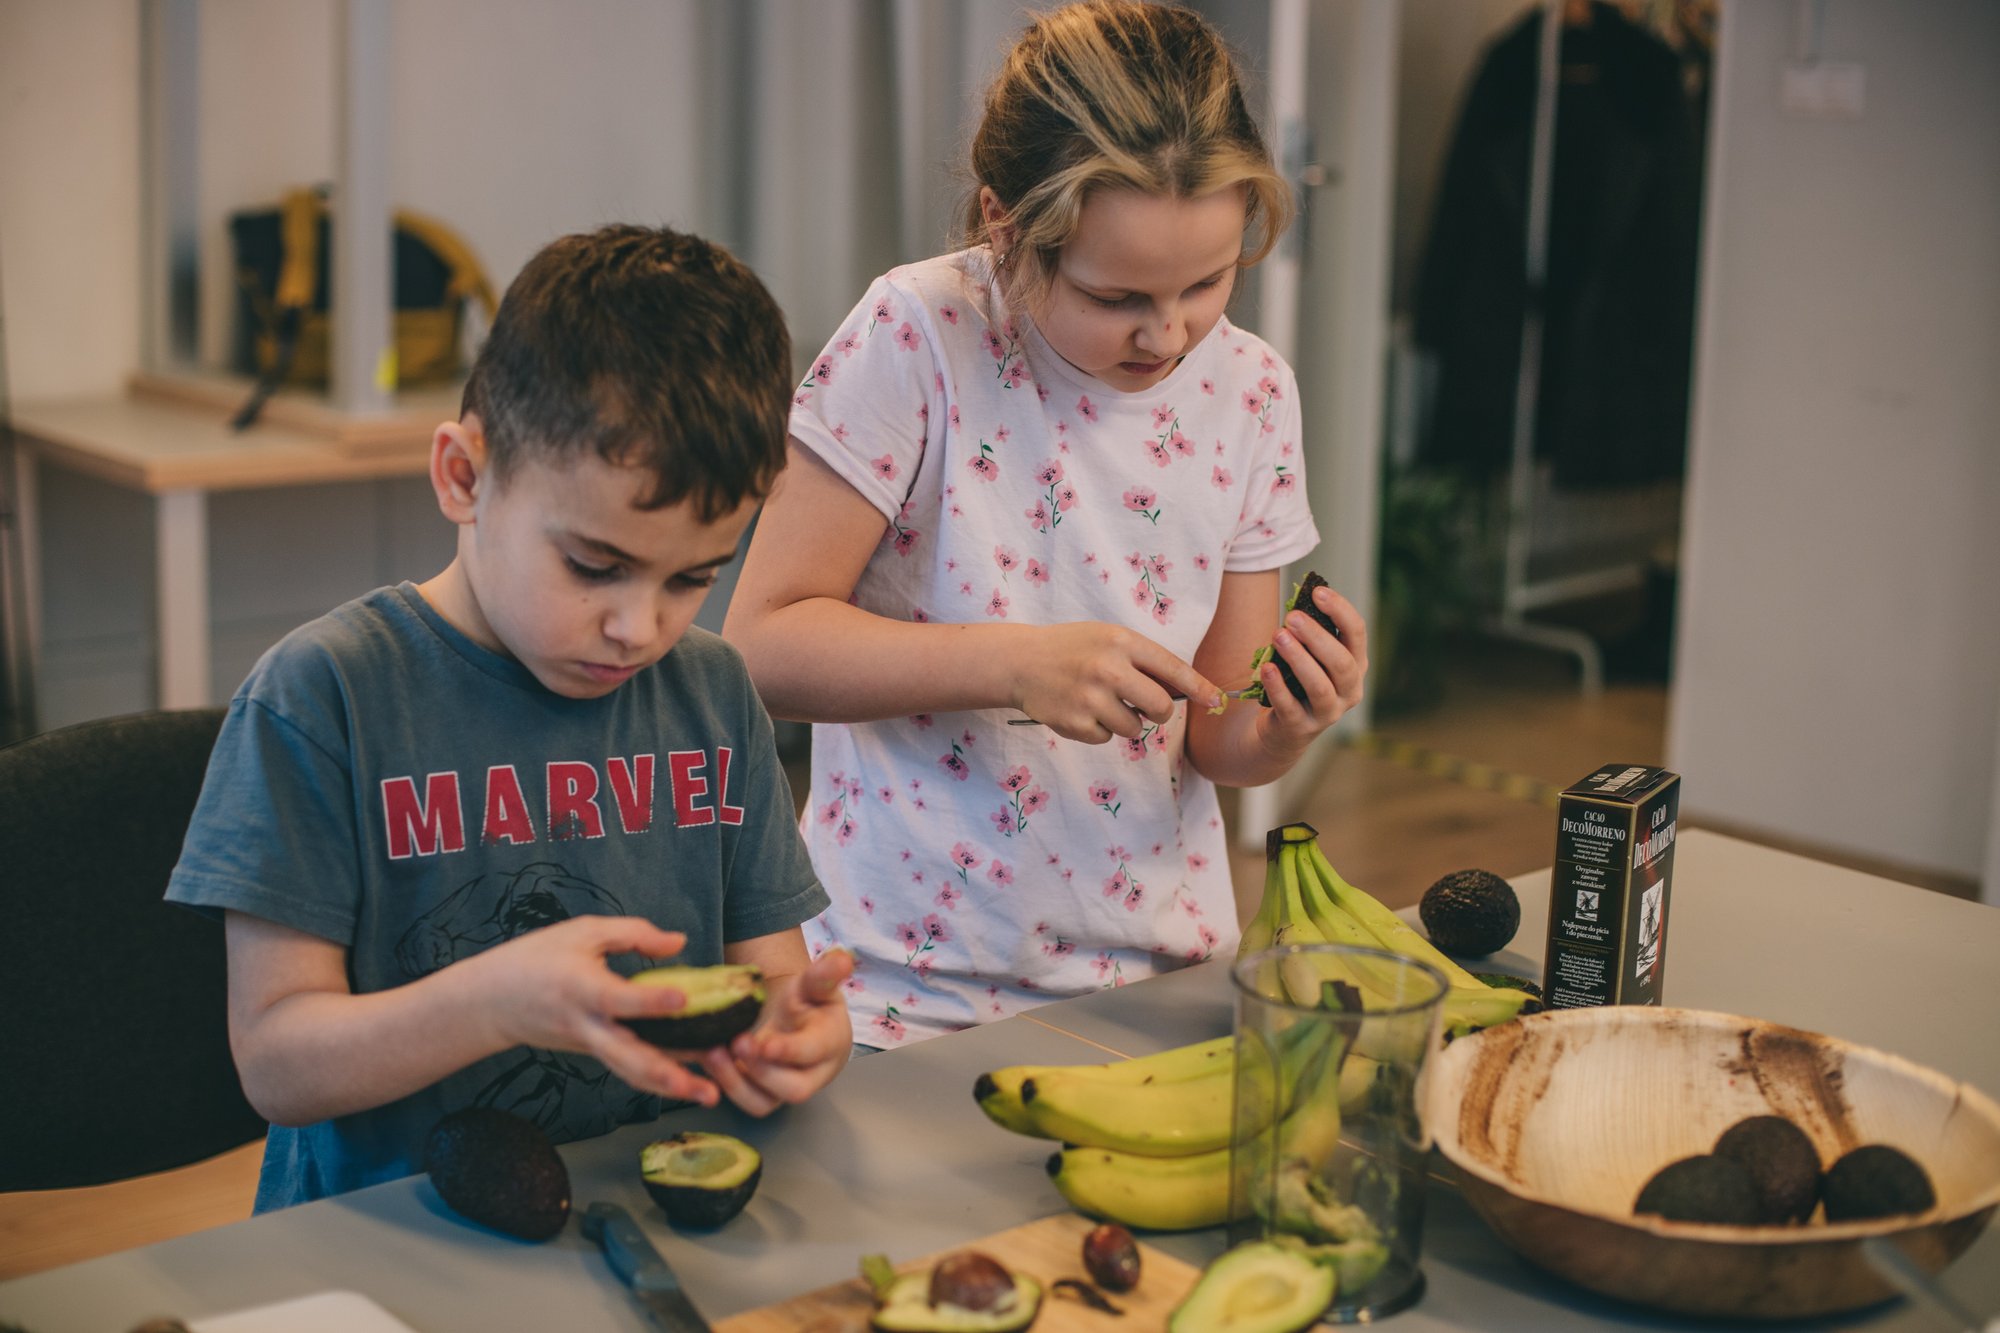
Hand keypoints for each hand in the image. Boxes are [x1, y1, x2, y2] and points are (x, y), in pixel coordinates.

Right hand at [467, 915, 724, 1107]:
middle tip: (710, 1087)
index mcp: (580, 988)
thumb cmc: (537, 958)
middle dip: (670, 1074)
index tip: (684, 1000)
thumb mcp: (581, 933)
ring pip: (631, 1072)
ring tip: (710, 1095)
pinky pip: (628, 1067)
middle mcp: (586, 1025)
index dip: (651, 1001)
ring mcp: (589, 1046)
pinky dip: (658, 1075)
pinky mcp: (593, 1054)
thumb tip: (680, 943)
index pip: (619, 999)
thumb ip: (632, 934)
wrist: (491, 1002)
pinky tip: (691, 1078)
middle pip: (629, 1057)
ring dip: (671, 1086)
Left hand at [701, 948, 856, 1115]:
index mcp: (830, 1043)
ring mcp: (784, 1089)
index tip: (764, 1043)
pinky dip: (723, 1083)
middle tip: (736, 1043)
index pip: (813, 1052)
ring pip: (763, 1102)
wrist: (798, 1020)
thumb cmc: (809, 1002)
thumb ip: (824, 974)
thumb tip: (842, 958)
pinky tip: (708, 1058)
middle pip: (793, 1089)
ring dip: (734, 1081)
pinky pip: (743, 1100)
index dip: (790, 1050)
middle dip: (762, 1071)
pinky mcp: (761, 1095)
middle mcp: (812, 1074)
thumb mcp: (815, 984)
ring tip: (712, 1052)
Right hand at [1013, 622, 1222, 742]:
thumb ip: (1142, 660)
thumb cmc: (1073, 648)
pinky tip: (1081, 711)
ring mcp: (1090, 698)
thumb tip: (1184, 691)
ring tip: (1101, 703)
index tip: (1217, 702)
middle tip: (1146, 708)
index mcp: (1121, 642)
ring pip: (1134, 729)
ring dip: (1125, 722)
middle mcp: (1108, 669)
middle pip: (1160, 708)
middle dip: (1160, 713)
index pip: (1172, 668)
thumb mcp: (1108, 639)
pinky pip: (1106, 738)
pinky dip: (1099, 730)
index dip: (1199, 688)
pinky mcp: (1074, 723)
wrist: (1020, 661)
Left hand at [1249, 582, 1367, 759]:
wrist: (1284, 731)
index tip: (1318, 591)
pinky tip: (1266, 668)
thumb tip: (1297, 604)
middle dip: (1317, 636)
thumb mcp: (1311, 658)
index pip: (1357, 633)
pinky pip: (1290, 706)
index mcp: (1356, 665)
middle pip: (1341, 662)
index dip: (1340, 610)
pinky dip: (1277, 686)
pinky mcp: (1301, 728)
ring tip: (1278, 636)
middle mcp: (1349, 690)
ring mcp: (1328, 713)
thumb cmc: (1298, 683)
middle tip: (1292, 617)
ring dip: (1299, 659)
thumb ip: (1309, 636)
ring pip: (1319, 686)